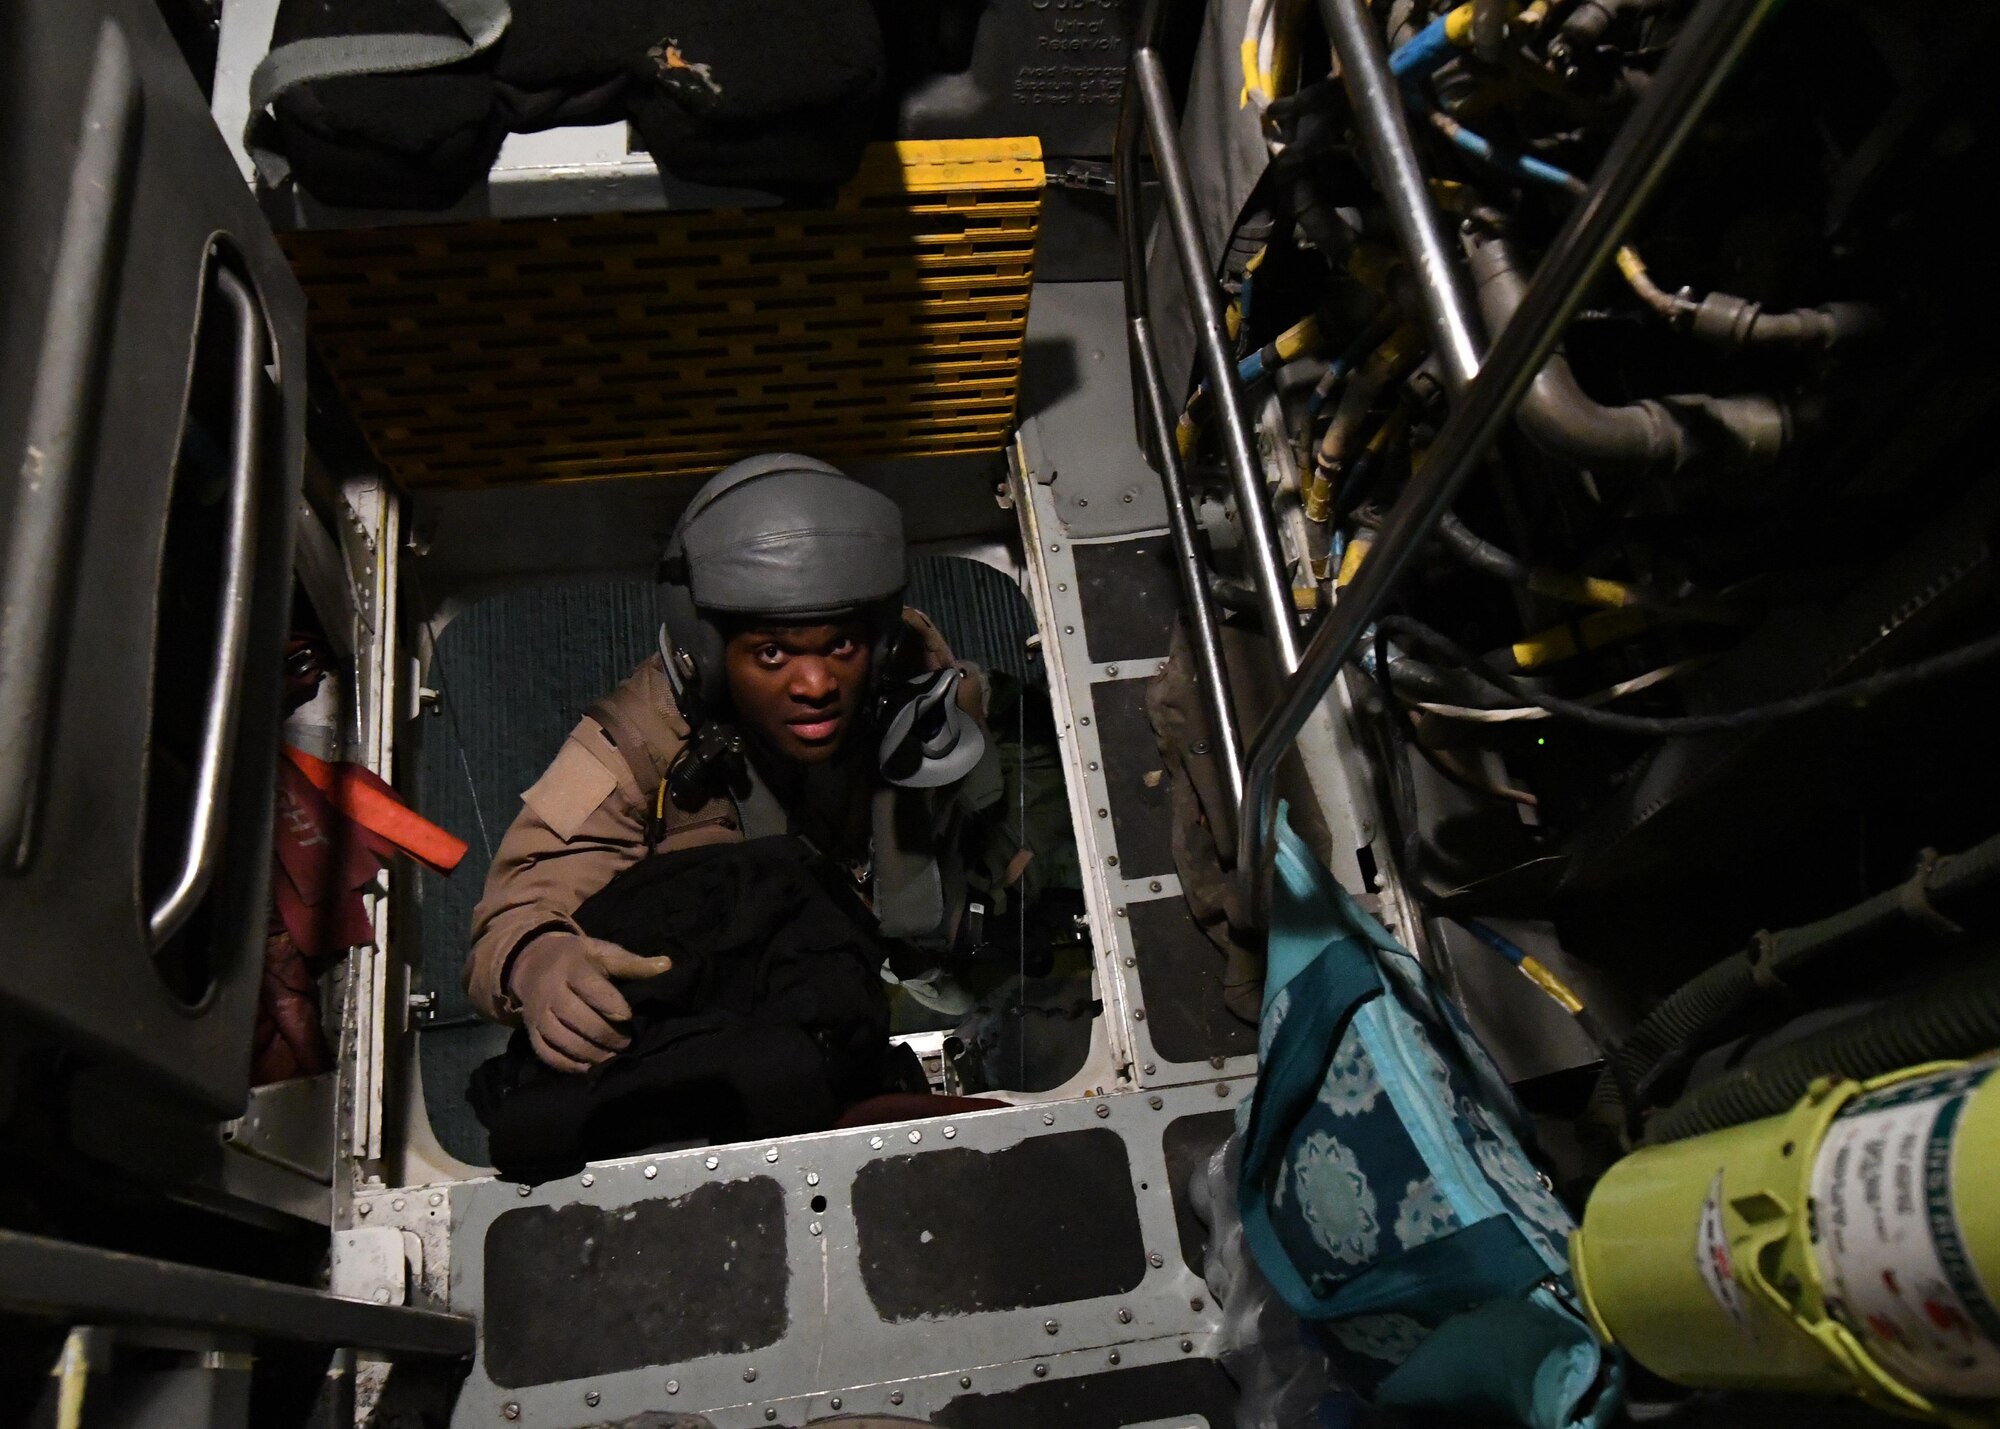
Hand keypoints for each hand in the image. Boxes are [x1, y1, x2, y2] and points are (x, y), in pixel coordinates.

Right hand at [508, 932, 672, 1072]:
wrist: (533, 962)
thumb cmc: (579, 959)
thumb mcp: (603, 952)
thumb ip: (632, 963)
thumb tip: (666, 966)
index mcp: (571, 966)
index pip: (588, 986)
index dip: (609, 1003)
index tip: (628, 1016)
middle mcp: (550, 990)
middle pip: (574, 1015)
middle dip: (603, 1033)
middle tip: (626, 1042)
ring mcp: (537, 1012)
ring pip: (559, 1037)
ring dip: (588, 1052)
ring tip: (611, 1058)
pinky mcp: (531, 1031)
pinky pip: (545, 1052)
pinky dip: (566, 1064)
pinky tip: (588, 1067)